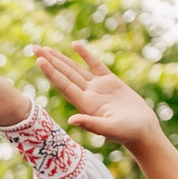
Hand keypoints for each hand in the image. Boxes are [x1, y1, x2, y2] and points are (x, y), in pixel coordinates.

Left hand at [35, 44, 162, 148]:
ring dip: (61, 59)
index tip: (39, 60)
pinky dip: (85, 55)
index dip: (51, 72)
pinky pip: (95, 65)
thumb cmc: (128, 133)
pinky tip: (75, 45)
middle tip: (34, 47)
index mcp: (85, 104)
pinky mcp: (111, 82)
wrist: (143, 131)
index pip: (64, 85)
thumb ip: (91, 124)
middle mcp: (88, 94)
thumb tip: (72, 120)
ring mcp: (98, 88)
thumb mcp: (109, 129)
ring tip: (46, 48)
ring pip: (75, 69)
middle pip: (64, 74)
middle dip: (50, 61)